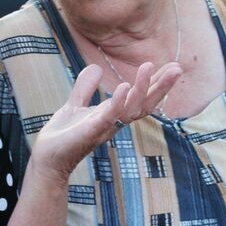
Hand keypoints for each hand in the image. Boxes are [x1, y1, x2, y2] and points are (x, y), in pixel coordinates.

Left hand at [31, 61, 181, 178]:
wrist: (47, 158)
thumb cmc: (64, 136)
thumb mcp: (76, 105)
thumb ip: (86, 87)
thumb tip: (96, 68)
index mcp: (113, 113)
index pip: (141, 97)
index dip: (156, 83)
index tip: (172, 67)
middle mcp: (114, 121)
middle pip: (145, 104)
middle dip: (161, 87)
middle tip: (178, 69)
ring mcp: (105, 127)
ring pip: (131, 109)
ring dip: (141, 88)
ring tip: (149, 67)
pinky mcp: (91, 131)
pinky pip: (109, 116)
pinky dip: (118, 102)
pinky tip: (124, 86)